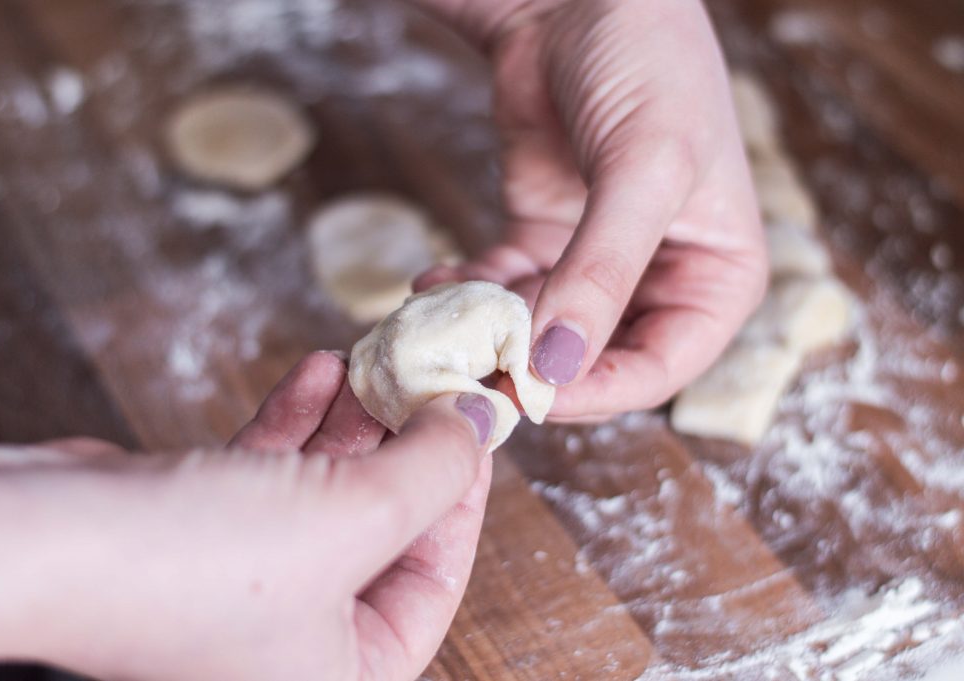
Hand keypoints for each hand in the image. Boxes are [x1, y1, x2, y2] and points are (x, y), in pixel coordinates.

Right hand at [0, 352, 494, 680]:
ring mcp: (248, 586)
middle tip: (426, 378)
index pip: (435, 583)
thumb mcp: (352, 517)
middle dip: (403, 445)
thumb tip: (481, 423)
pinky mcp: (205, 532)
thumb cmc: (198, 565)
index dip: (464, 497)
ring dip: (352, 421)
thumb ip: (433, 471)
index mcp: (344, 675)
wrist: (45, 542)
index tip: (475, 427)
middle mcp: (297, 642)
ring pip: (327, 492)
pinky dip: (298, 422)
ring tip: (374, 360)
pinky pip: (274, 475)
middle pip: (381, 529)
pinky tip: (317, 370)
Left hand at [415, 0, 767, 420]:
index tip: (532, 395)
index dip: (598, 392)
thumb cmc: (648, 63)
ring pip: (540, 332)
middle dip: (533, 369)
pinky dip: (468, 292)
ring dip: (489, 335)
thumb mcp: (643, 170)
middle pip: (596, 360)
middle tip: (472, 371)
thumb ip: (602, 272)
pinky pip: (503, 288)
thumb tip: (554, 365)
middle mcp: (660, 278)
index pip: (662, 367)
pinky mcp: (542, 239)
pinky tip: (433, 281)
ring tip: (439, 324)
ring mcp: (596, 263)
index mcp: (717, 274)